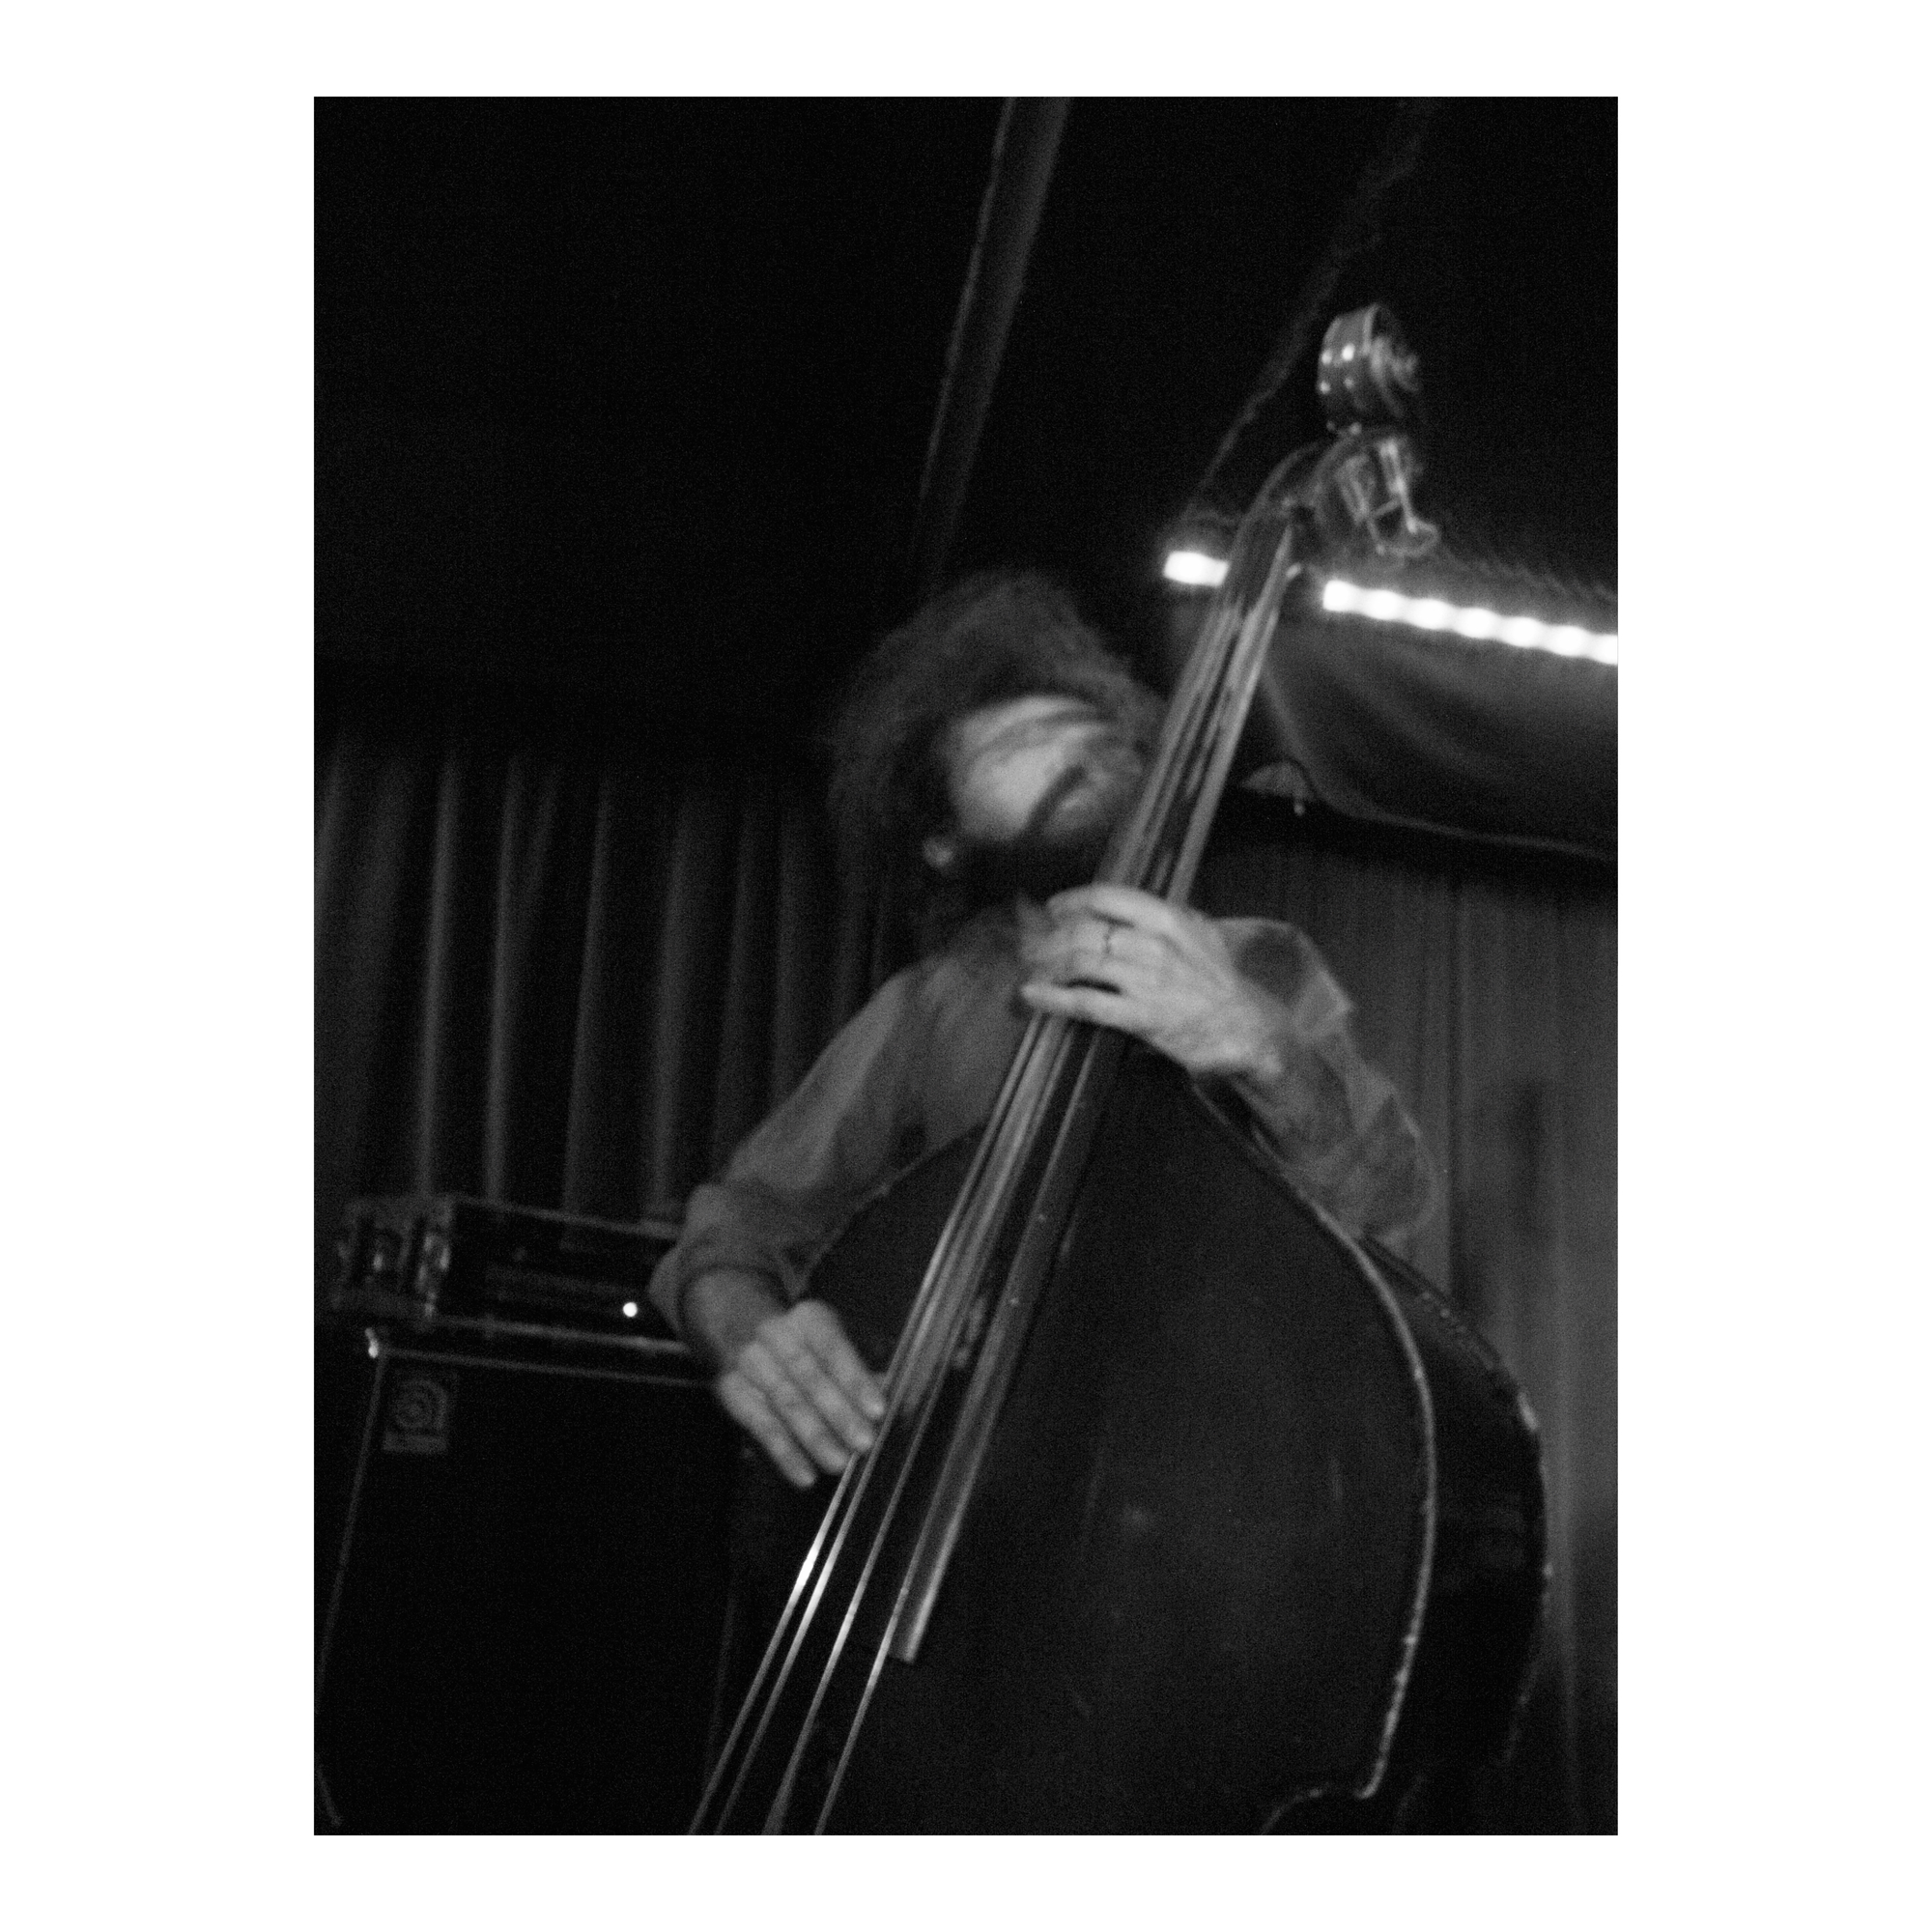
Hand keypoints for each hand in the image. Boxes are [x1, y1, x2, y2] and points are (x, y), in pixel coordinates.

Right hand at [684, 1270, 886, 1487]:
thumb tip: (889, 1393)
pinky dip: (785, 1453)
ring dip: (814, 1436)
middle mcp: (775, 1335)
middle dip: (838, 1413)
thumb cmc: (802, 1343)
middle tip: (864, 1443)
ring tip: (838, 1462)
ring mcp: (750, 1362)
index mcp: (807, 1319)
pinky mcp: (732, 1391)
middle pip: (809, 1377)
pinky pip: (761, 1426)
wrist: (739, 1328)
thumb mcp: (831, 1342)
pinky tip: (805, 1476)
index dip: (856, 1380)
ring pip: (786, 1403)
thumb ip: (859, 1368)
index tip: (878, 1411)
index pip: (834, 1349)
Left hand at [1017, 883, 1285, 1084]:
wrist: (1247, 1027)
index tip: (1055, 909)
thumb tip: (1120, 908)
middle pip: (1085, 929)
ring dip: (1047, 964)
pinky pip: (1086, 1002)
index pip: (1108, 896)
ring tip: (1032, 968)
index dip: (1073, 900)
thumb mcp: (1199, 933)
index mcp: (1168, 918)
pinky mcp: (1141, 1015)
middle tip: (1034, 946)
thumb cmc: (1218, 981)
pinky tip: (1032, 994)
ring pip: (1080, 961)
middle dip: (1050, 937)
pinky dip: (1054, 996)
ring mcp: (1147, 979)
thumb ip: (1161, 918)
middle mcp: (1154, 943)